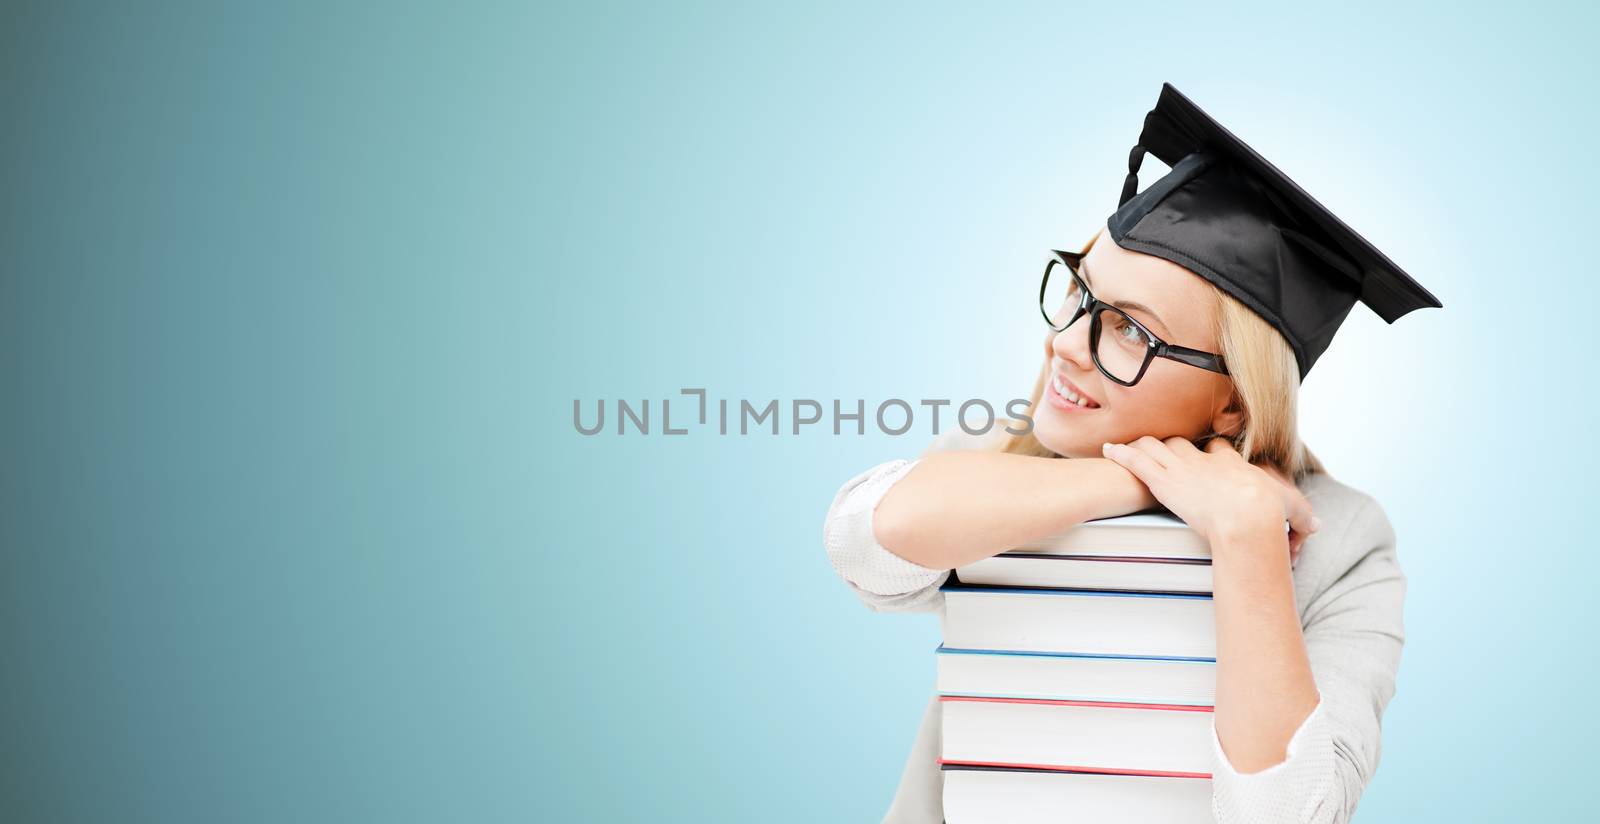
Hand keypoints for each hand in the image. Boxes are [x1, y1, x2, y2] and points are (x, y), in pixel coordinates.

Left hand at [1100, 436, 1318, 561]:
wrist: (1247, 516)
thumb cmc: (1269, 515)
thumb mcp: (1293, 513)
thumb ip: (1302, 518)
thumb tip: (1315, 525)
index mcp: (1233, 465)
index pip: (1218, 450)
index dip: (1212, 452)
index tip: (1209, 456)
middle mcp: (1205, 461)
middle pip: (1182, 443)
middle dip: (1172, 445)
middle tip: (1162, 449)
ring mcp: (1182, 468)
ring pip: (1156, 446)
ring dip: (1141, 445)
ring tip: (1128, 444)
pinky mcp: (1164, 480)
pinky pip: (1137, 461)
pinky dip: (1121, 454)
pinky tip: (1107, 449)